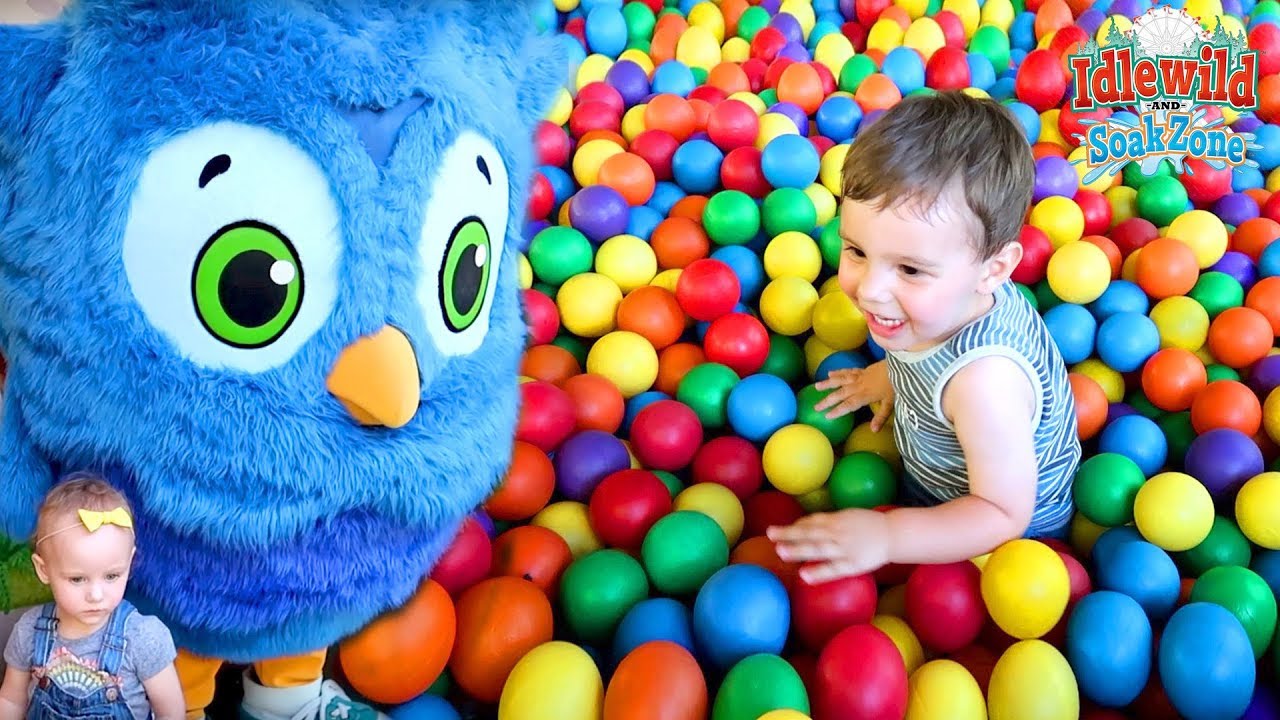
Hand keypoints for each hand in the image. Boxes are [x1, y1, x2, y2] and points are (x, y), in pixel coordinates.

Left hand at [766, 508, 892, 582]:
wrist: (894, 534)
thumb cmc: (870, 527)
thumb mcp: (850, 517)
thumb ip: (832, 521)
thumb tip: (810, 524)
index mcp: (838, 520)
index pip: (812, 522)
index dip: (795, 526)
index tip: (777, 531)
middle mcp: (838, 532)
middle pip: (810, 532)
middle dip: (789, 534)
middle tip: (770, 535)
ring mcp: (845, 548)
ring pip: (818, 548)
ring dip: (799, 549)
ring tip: (781, 552)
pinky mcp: (853, 564)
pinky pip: (834, 569)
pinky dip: (819, 572)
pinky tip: (804, 576)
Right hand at [812, 361, 893, 427]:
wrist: (900, 366)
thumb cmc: (896, 385)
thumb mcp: (890, 403)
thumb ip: (881, 417)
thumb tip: (873, 430)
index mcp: (865, 396)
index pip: (848, 405)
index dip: (837, 411)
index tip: (827, 416)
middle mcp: (858, 386)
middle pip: (840, 394)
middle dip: (827, 401)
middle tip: (816, 406)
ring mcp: (859, 377)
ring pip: (840, 380)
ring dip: (828, 384)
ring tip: (816, 387)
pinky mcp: (862, 370)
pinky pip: (847, 371)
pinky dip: (838, 372)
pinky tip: (830, 373)